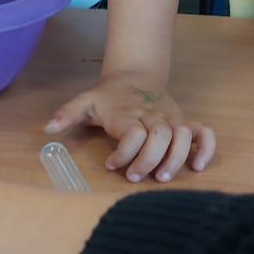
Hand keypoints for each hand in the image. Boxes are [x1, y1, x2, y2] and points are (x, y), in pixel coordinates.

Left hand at [45, 71, 214, 181]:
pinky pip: (203, 133)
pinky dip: (205, 148)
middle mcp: (152, 116)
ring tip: (162, 178)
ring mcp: (171, 118)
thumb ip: (67, 114)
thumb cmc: (108, 96)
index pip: (132, 133)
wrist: (135, 75)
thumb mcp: (84, 101)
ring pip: (182, 137)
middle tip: (135, 178)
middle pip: (160, 137)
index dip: (124, 152)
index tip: (110, 164)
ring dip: (175, 159)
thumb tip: (47, 128)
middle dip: (149, 160)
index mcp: (127, 113)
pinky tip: (197, 166)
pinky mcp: (184, 122)